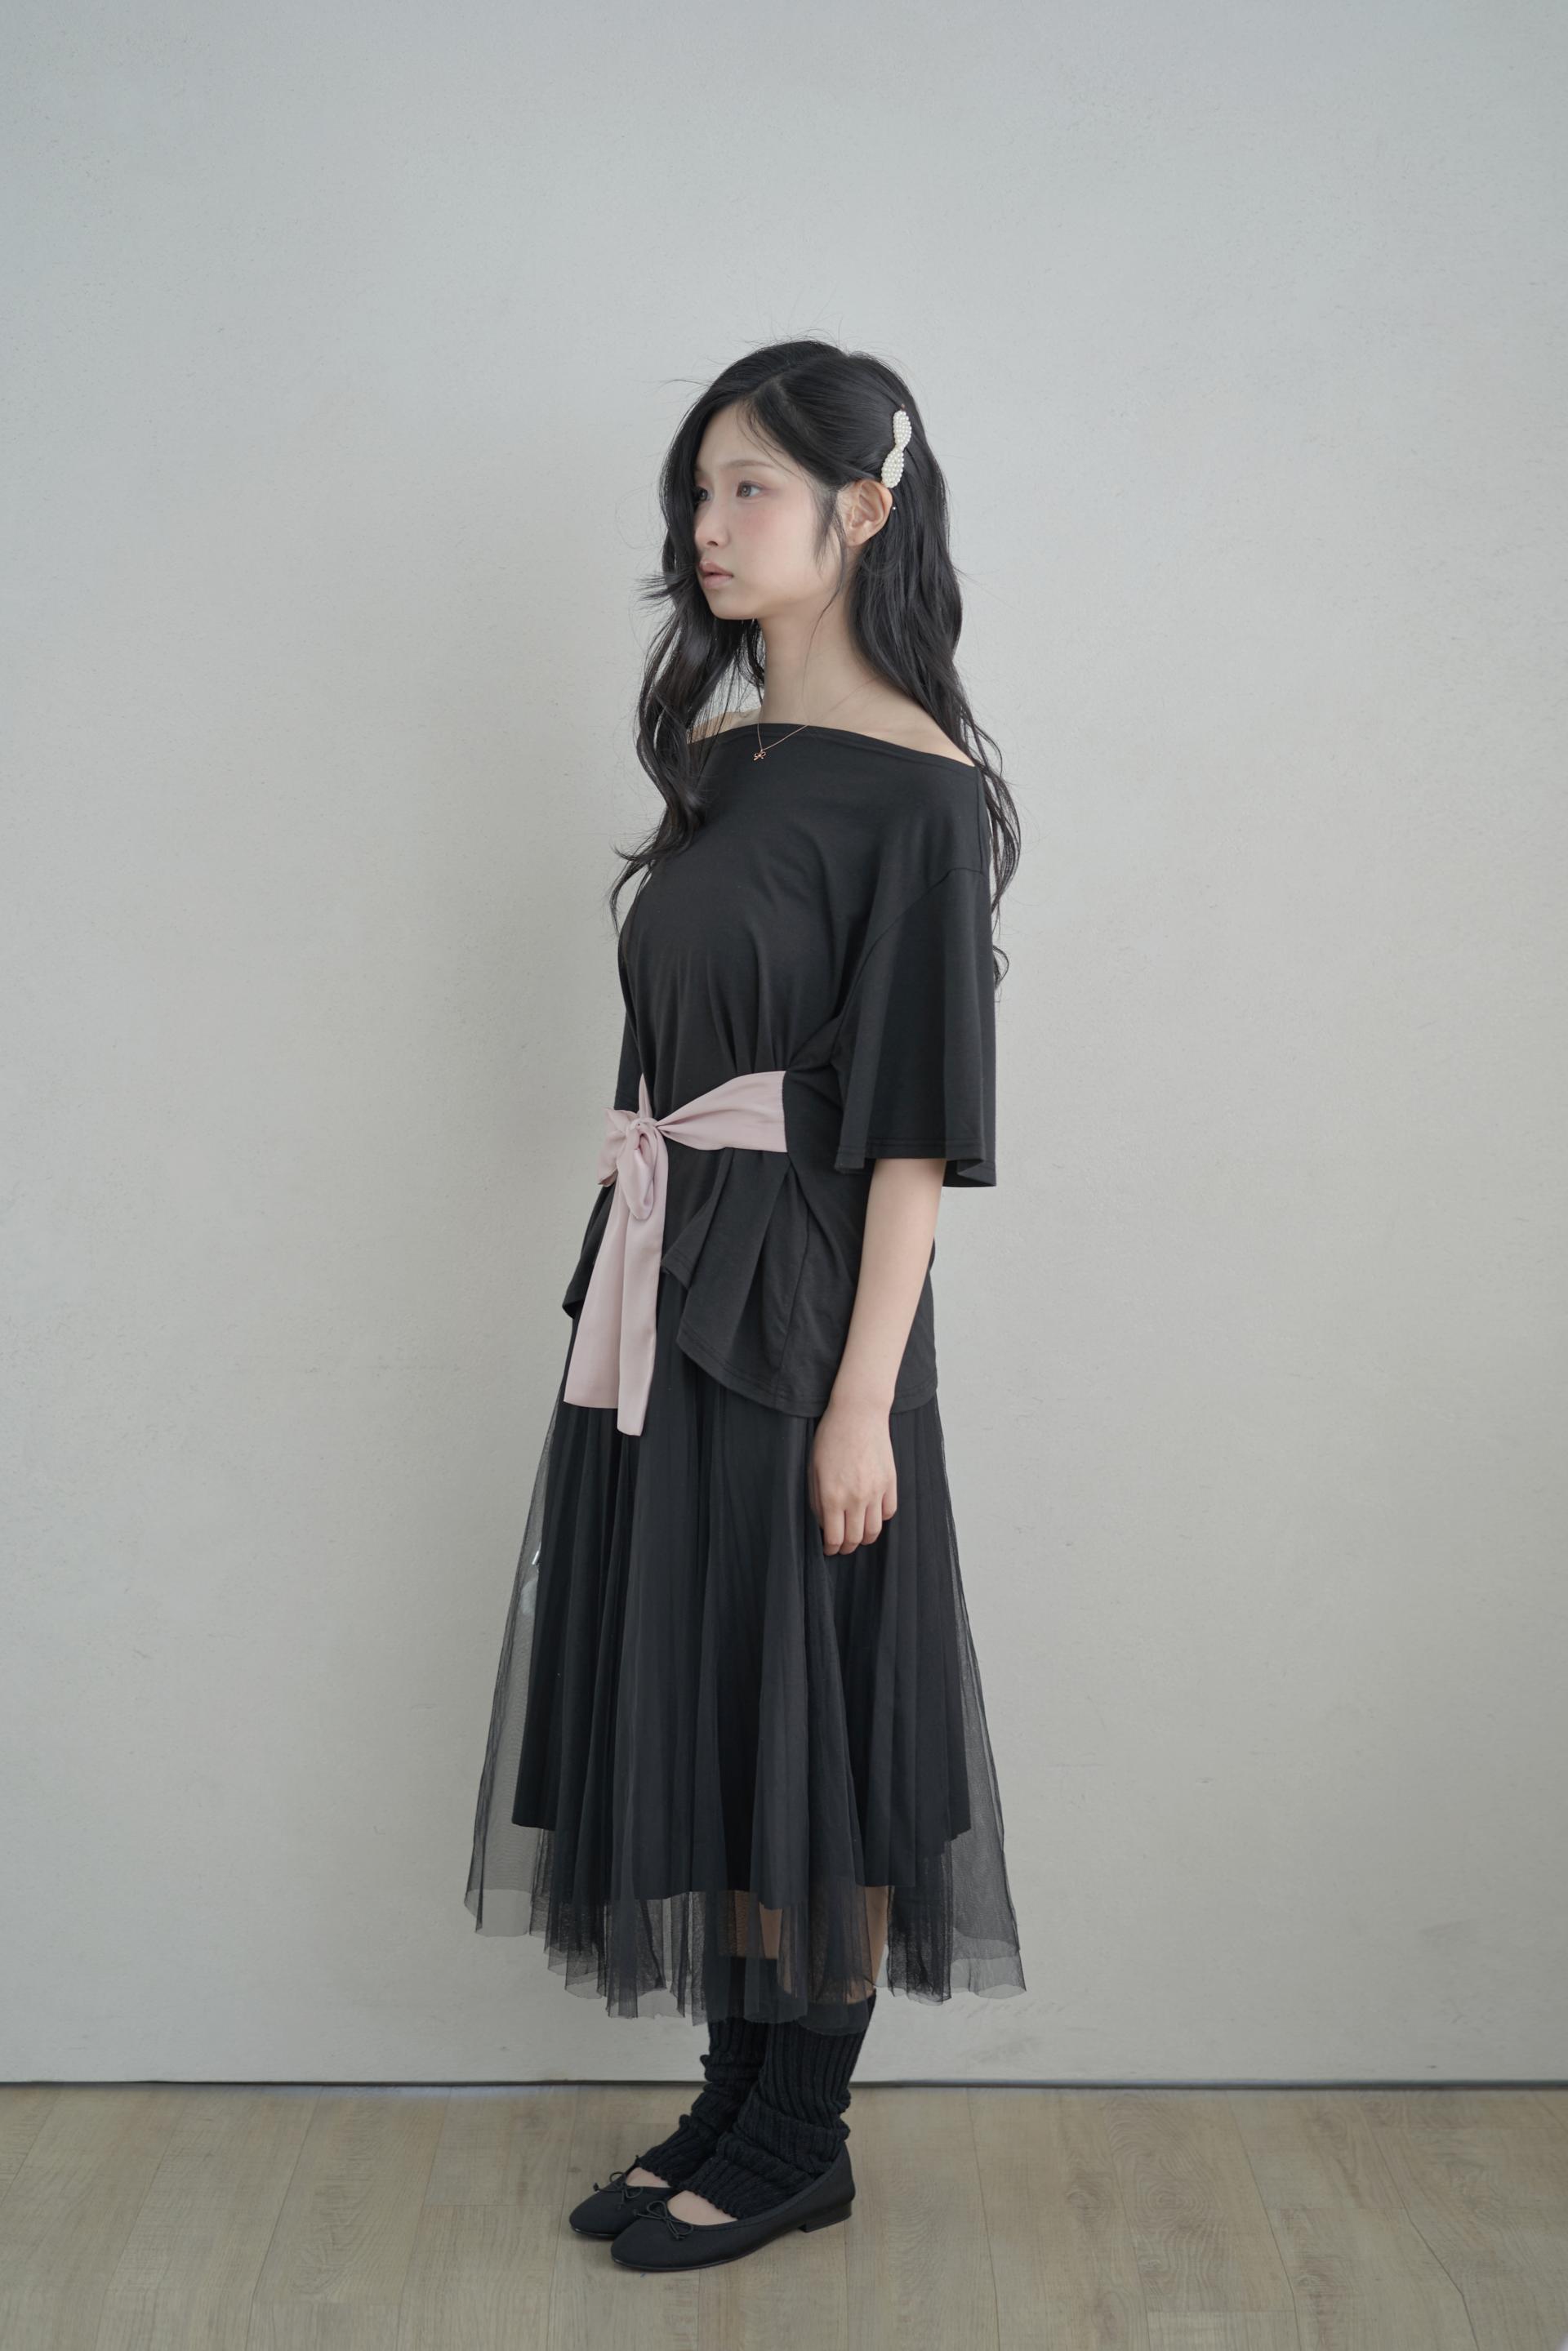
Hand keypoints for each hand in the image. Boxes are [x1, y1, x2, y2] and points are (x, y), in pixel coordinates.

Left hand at [809, 1395, 896, 1554]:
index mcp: (832, 1496)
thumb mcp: (813, 1469)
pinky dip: (880, 1519)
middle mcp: (856, 1498)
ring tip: (858, 1536)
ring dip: (865, 1538)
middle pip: (855, 1539)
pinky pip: (889, 1512)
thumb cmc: (830, 1438)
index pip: (834, 1538)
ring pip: (874, 1530)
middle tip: (842, 1547)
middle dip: (846, 1547)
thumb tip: (824, 1523)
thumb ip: (817, 1500)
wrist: (858, 1414)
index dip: (830, 1549)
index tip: (828, 1550)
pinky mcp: (891, 1482)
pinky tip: (872, 1516)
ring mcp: (876, 1491)